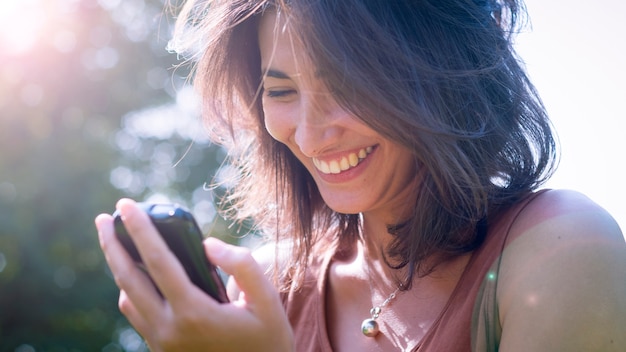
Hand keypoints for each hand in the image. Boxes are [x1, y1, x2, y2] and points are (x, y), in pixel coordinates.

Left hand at [95, 198, 293, 351]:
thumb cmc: (267, 339)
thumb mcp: (267, 300)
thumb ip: (242, 265)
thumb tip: (208, 244)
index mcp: (194, 313)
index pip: (158, 261)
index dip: (140, 229)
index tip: (125, 204)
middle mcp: (169, 329)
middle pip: (128, 278)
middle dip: (111, 244)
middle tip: (104, 218)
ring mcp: (162, 343)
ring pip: (126, 297)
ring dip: (118, 267)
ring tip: (119, 242)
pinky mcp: (161, 350)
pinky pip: (135, 315)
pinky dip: (129, 289)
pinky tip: (138, 274)